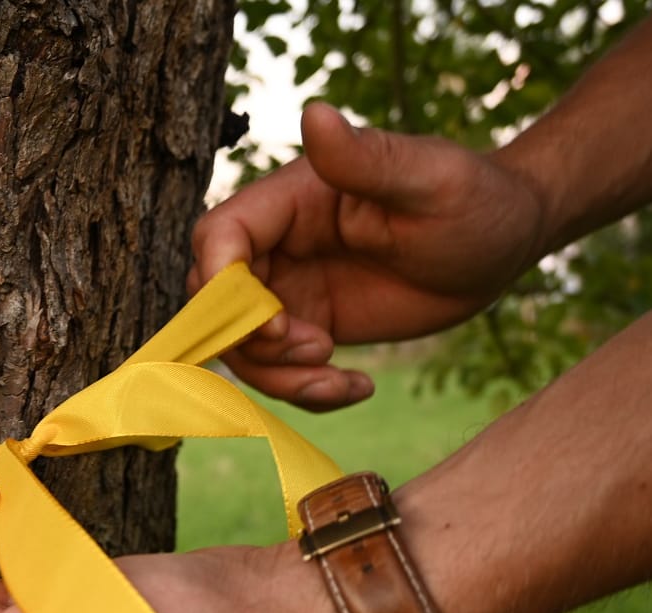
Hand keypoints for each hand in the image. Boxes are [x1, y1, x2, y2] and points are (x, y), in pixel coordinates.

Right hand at [189, 103, 546, 410]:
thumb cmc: (475, 198)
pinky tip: (359, 387)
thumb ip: (365, 156)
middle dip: (251, 342)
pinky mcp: (311, 326)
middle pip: (215, 303)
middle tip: (318, 350)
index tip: (277, 324)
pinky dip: (307, 392)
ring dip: (280, 377)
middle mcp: (278, 245)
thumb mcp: (429, 179)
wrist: (504, 243)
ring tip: (340, 378)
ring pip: (242, 347)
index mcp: (290, 200)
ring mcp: (291, 289)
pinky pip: (280, 370)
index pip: (217, 238)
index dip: (224, 289)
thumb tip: (314, 112)